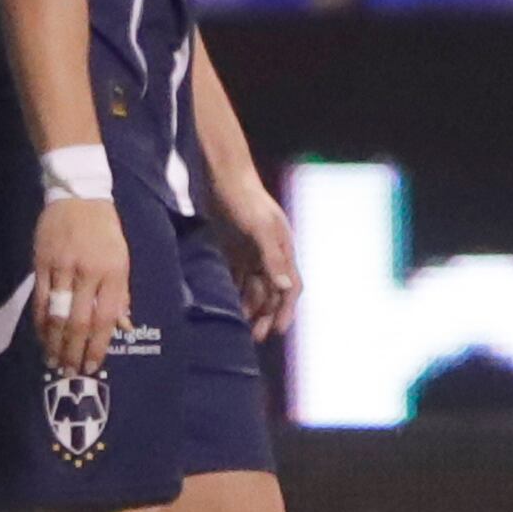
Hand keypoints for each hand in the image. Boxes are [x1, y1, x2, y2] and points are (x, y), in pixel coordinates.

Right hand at [33, 196, 130, 379]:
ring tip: (54, 360)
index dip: (97, 345)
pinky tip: (41, 335)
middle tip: (70, 372)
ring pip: (56, 314)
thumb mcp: (122, 259)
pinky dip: (39, 321)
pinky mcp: (41, 263)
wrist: (78, 196)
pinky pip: (39, 299)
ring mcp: (62, 268)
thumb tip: (123, 326)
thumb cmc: (105, 230)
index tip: (92, 365)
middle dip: (74, 350)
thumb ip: (120, 294)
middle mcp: (88, 273)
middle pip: (78, 321)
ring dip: (54, 341)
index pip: (104, 318)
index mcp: (113, 273)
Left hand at [205, 168, 300, 339]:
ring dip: (250, 304)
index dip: (284, 310)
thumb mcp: (259, 228)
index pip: (289, 287)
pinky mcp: (233, 244)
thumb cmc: (244, 199)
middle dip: (265, 313)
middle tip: (255, 337)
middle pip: (271, 290)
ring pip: (254, 284)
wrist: (224, 174)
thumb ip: (272, 257)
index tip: (277, 331)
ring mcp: (251, 249)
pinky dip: (234, 288)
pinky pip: (237, 273)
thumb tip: (285, 287)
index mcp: (283, 249)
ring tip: (241, 325)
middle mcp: (270, 252)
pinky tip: (225, 302)